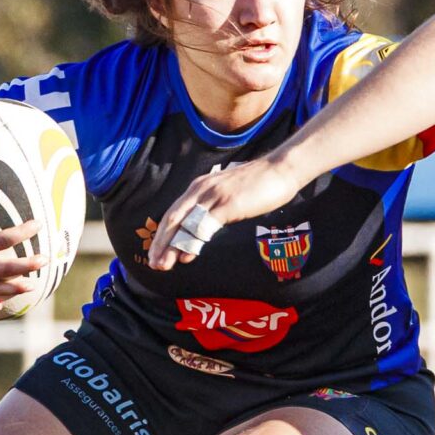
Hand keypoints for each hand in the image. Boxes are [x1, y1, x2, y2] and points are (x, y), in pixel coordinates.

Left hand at [149, 157, 308, 270]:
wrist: (281, 169)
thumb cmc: (260, 183)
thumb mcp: (229, 193)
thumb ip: (215, 207)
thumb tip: (204, 228)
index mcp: (199, 187)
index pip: (173, 213)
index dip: (162, 235)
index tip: (156, 254)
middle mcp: (201, 189)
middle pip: (172, 219)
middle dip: (160, 243)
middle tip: (153, 264)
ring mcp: (214, 196)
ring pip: (184, 224)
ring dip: (171, 247)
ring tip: (163, 265)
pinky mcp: (227, 204)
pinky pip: (203, 226)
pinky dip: (192, 242)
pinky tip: (186, 256)